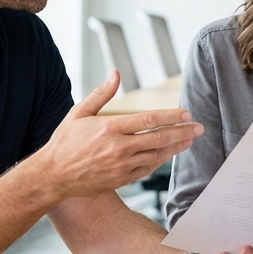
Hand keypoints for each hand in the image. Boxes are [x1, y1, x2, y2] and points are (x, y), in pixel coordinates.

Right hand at [32, 70, 202, 199]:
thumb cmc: (64, 142)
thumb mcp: (78, 112)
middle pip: (158, 138)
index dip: (171, 117)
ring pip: (156, 155)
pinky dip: (160, 161)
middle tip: (199, 127)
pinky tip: (169, 154)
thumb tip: (115, 73)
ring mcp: (121, 166)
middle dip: (182, 132)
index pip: (149, 120)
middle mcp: (118, 148)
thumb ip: (101, 93)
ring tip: (190, 140)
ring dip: (175, 147)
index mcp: (110, 128)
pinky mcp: (121, 179)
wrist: (53, 175)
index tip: (186, 114)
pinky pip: (147, 169)